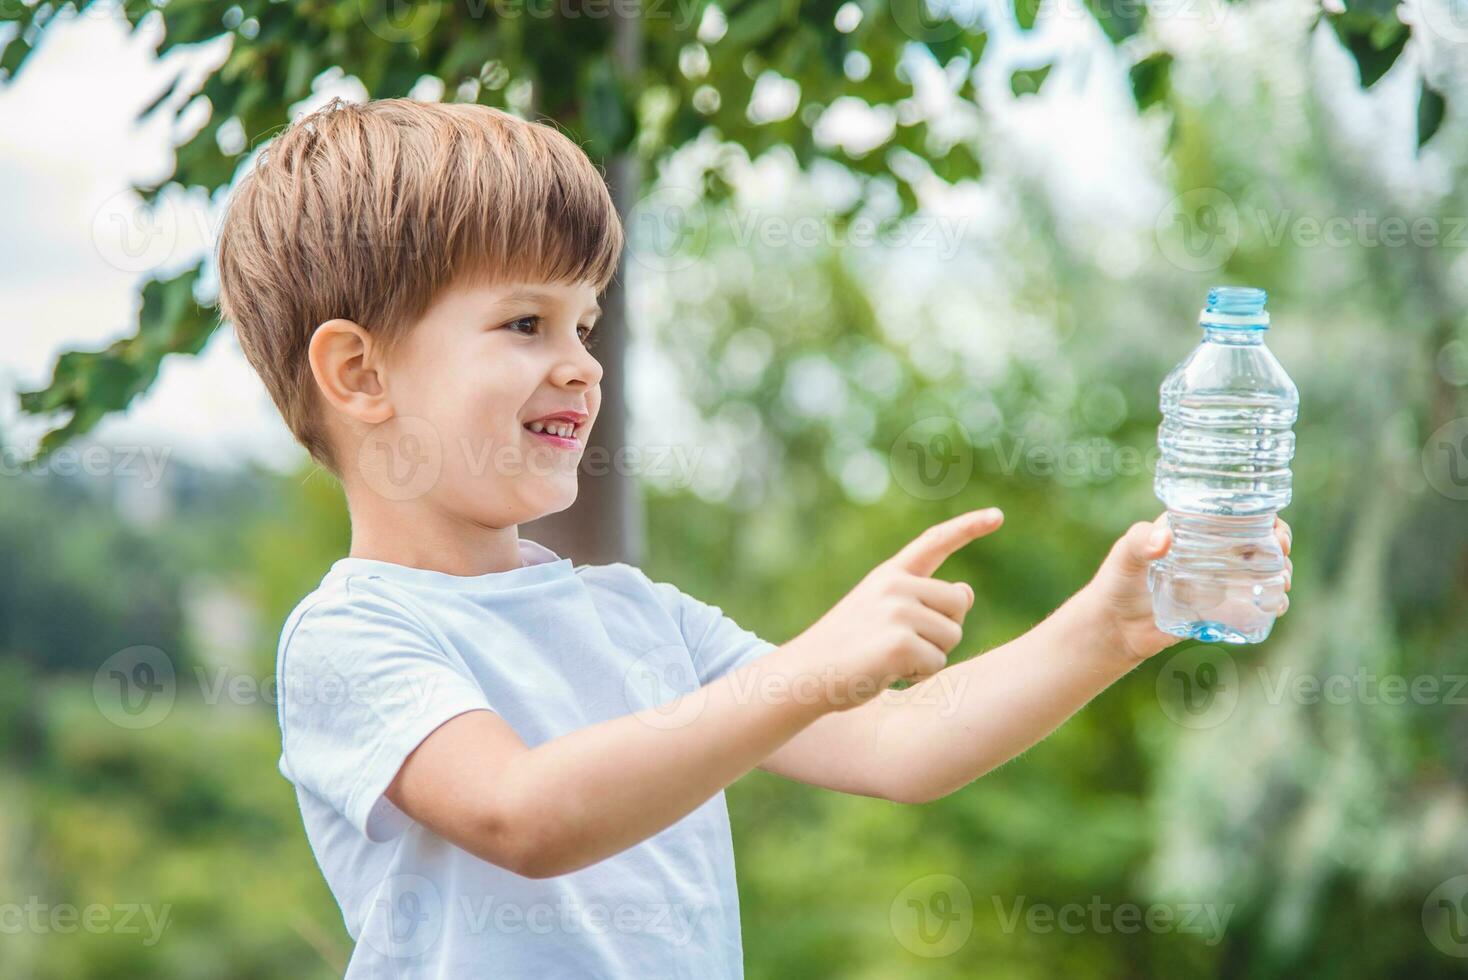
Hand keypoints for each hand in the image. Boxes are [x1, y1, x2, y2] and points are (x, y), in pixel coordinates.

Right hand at [792, 508, 1003, 710]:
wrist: (805, 674)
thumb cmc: (846, 649)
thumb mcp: (882, 613)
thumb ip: (923, 599)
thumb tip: (967, 591)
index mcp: (889, 574)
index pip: (935, 542)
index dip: (969, 527)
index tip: (997, 516)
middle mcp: (895, 585)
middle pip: (958, 603)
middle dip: (944, 630)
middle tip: (903, 645)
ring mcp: (897, 611)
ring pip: (951, 636)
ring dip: (929, 657)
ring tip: (889, 659)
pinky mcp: (899, 642)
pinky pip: (936, 663)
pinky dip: (918, 675)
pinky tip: (886, 672)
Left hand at [1087, 513, 1293, 661]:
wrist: (1114, 627)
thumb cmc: (1116, 583)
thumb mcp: (1124, 556)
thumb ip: (1138, 543)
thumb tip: (1164, 539)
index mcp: (1193, 531)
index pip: (1234, 515)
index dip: (1261, 516)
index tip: (1273, 527)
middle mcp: (1210, 553)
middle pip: (1257, 541)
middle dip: (1279, 544)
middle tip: (1281, 554)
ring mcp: (1217, 581)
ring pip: (1261, 571)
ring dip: (1281, 572)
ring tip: (1282, 581)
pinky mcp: (1218, 609)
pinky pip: (1253, 603)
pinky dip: (1271, 602)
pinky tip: (1276, 605)